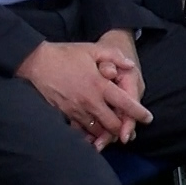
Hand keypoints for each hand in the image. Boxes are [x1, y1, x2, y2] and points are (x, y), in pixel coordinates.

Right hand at [14, 41, 151, 148]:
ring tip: (110, 132)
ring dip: (106, 133)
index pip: (125, 104)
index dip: (139, 113)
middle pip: (112, 124)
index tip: (148, 119)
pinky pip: (80, 131)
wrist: (37, 63)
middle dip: (122, 128)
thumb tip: (130, 66)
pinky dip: (88, 134)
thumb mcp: (92, 49)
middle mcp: (90, 101)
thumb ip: (114, 56)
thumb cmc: (66, 54)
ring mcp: (76, 111)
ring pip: (97, 131)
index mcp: (100, 85)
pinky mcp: (65, 115)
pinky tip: (91, 134)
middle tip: (127, 128)